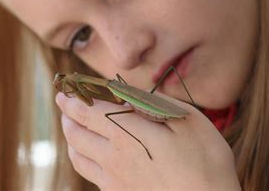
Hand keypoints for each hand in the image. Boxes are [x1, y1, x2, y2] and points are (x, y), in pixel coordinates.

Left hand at [56, 92, 240, 190]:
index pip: (88, 111)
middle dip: (67, 114)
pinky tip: (87, 155)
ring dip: (70, 137)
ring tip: (70, 125)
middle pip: (76, 133)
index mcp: (127, 133)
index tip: (65, 89)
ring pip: (78, 155)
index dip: (73, 98)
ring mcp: (114, 180)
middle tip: (64, 102)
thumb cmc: (205, 160)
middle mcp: (113, 157)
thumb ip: (152, 102)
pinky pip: (89, 175)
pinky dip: (81, 158)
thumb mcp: (186, 119)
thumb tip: (125, 93)